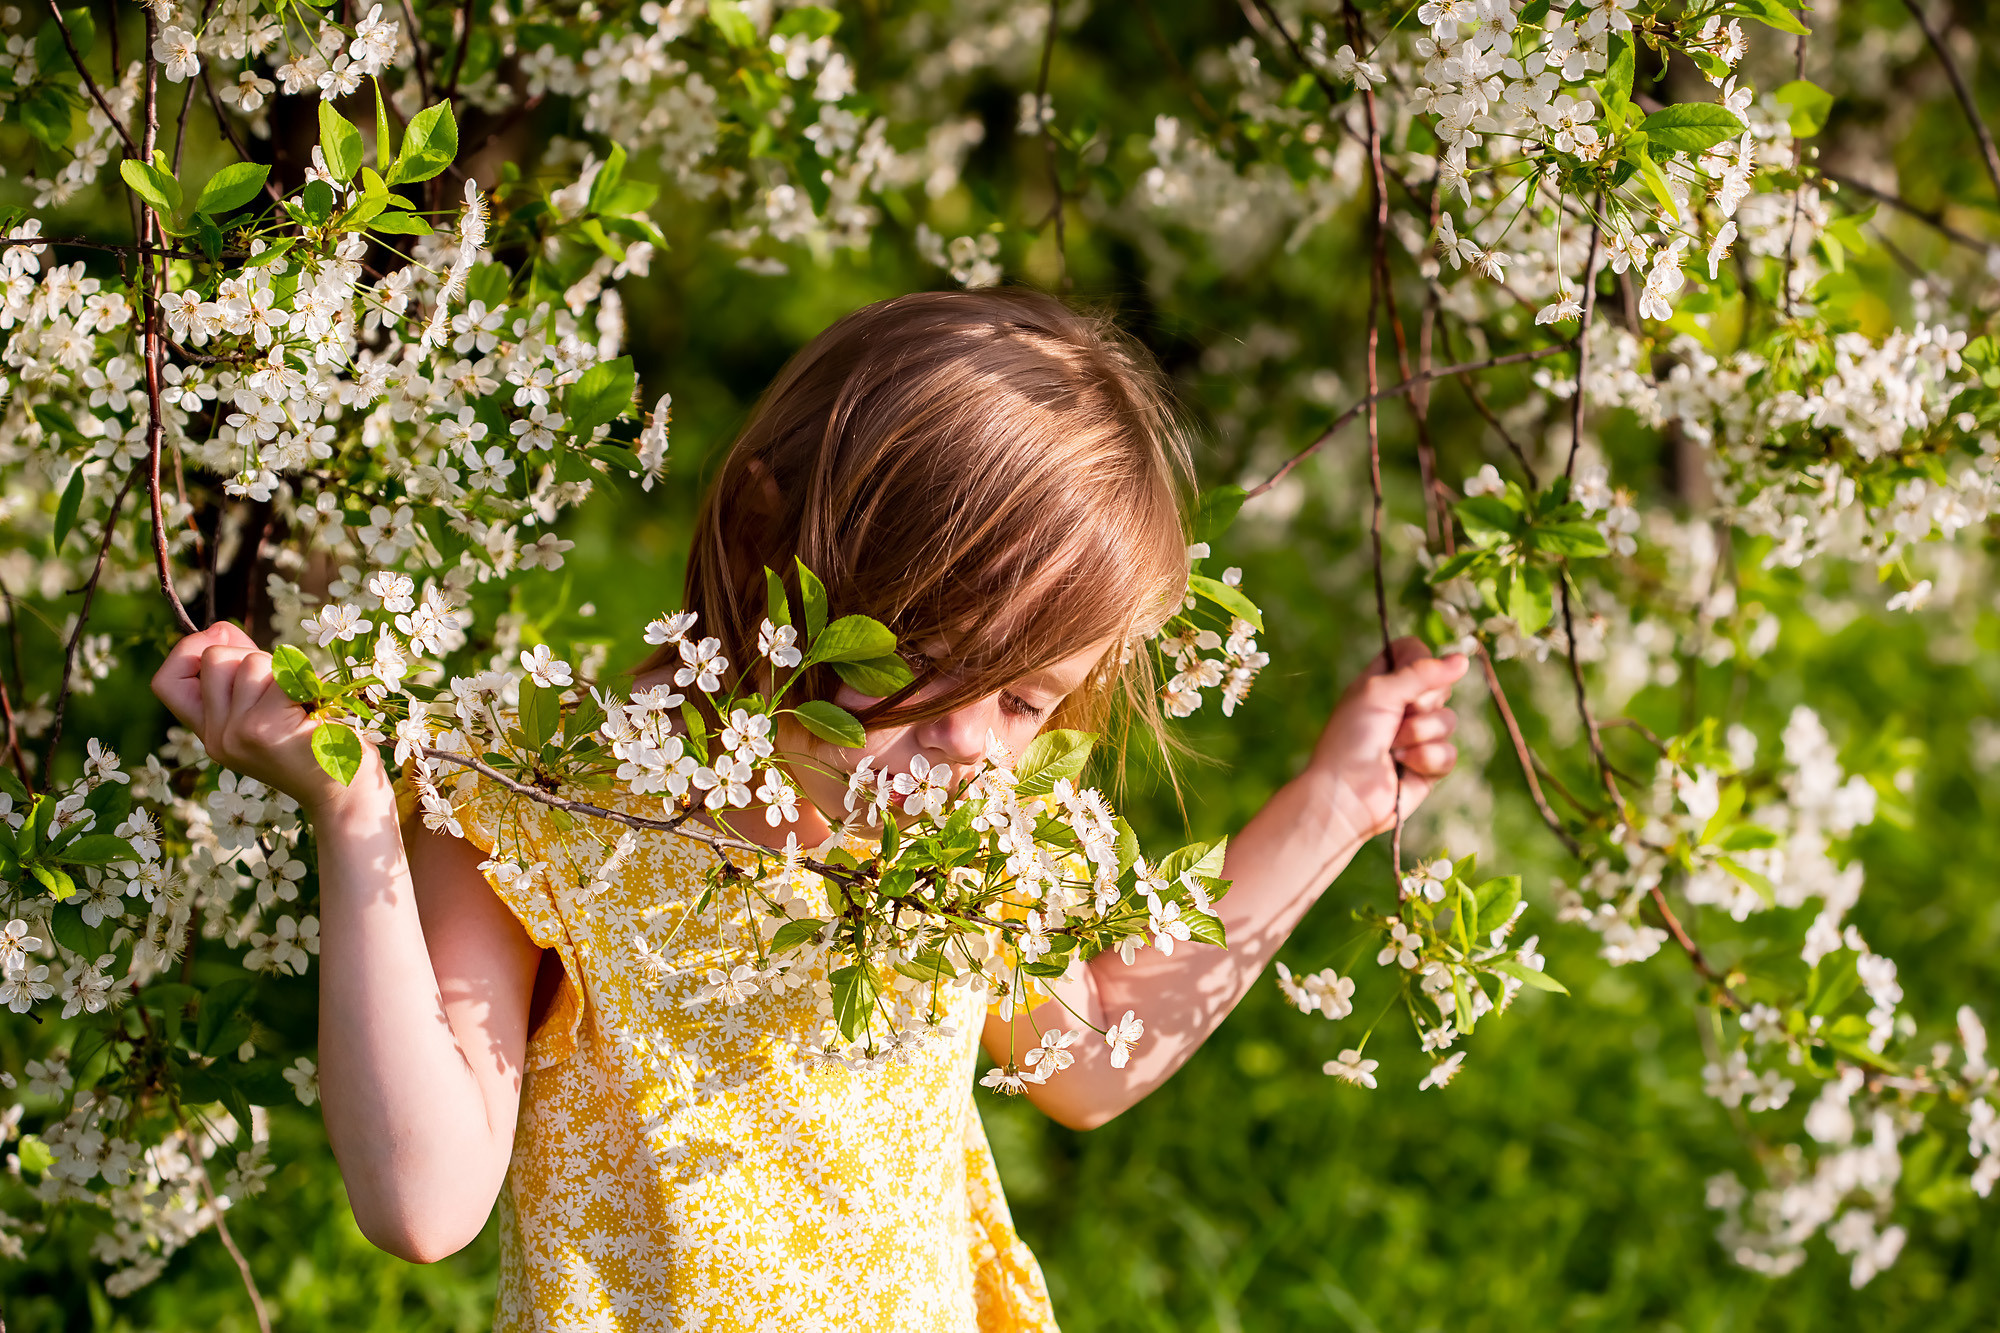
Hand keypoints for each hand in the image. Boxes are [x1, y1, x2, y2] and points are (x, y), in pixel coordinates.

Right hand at [151, 622, 378, 813]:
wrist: (348, 797)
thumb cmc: (319, 746)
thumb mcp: (268, 711)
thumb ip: (241, 674)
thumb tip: (218, 630)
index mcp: (211, 733)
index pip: (165, 682)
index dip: (188, 651)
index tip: (225, 644)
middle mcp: (216, 737)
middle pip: (214, 657)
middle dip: (253, 656)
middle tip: (285, 693)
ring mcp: (235, 734)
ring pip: (250, 661)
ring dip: (284, 673)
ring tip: (303, 709)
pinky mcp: (262, 729)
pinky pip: (282, 675)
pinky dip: (305, 684)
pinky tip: (315, 714)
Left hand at [1309, 636, 1469, 841]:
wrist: (1345, 795)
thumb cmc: (1351, 740)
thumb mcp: (1379, 693)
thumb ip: (1420, 672)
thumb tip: (1462, 659)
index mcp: (1383, 682)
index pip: (1415, 652)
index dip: (1419, 660)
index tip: (1409, 673)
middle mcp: (1402, 706)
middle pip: (1440, 686)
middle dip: (1421, 704)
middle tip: (1395, 719)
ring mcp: (1418, 737)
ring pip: (1449, 721)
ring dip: (1419, 735)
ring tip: (1392, 749)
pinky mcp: (1429, 766)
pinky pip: (1449, 753)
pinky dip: (1426, 760)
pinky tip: (1404, 768)